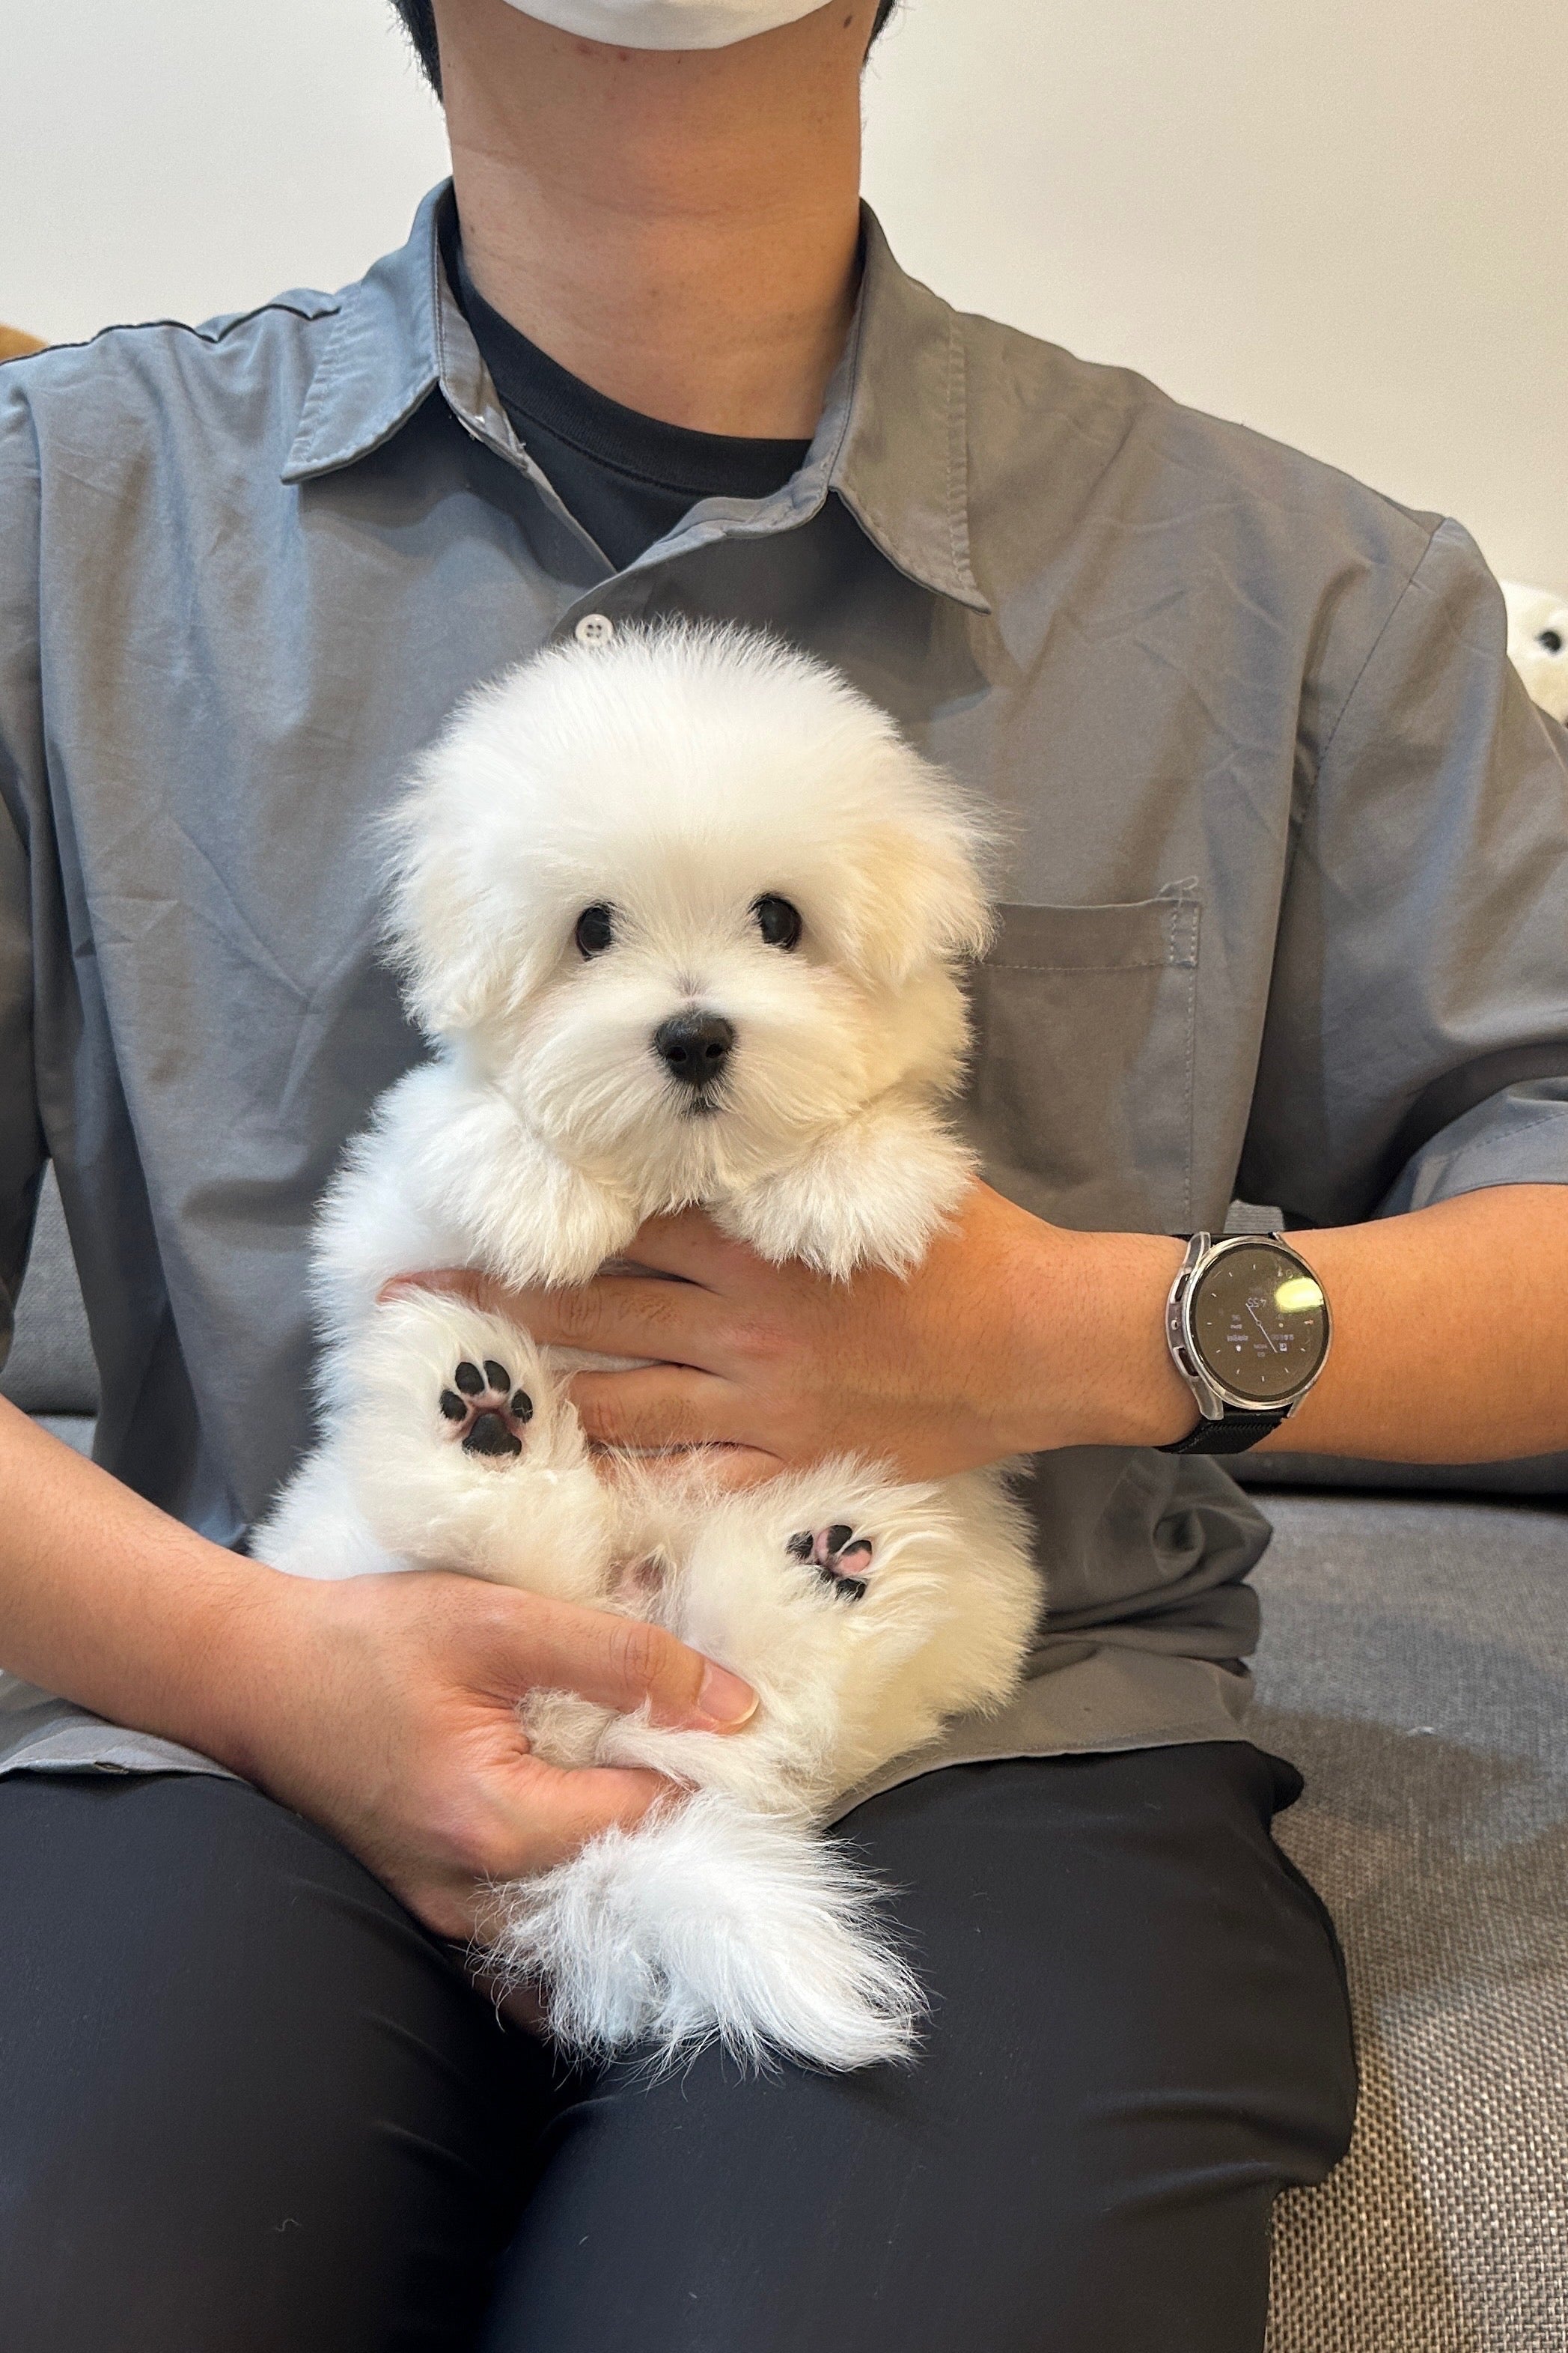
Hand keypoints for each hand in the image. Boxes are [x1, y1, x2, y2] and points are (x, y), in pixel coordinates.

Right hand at [224, 1566, 757, 1940]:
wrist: (247, 1673)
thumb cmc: (364, 1639)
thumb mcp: (502, 1620)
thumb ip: (622, 1659)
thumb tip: (731, 1704)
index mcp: (497, 1825)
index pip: (650, 1825)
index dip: (706, 1777)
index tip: (735, 1735)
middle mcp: (472, 1897)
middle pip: (623, 1893)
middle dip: (679, 1837)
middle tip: (709, 1773)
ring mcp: (444, 1917)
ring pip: (577, 1934)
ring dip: (633, 1884)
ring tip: (662, 1815)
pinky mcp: (428, 1908)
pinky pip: (524, 1947)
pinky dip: (575, 1918)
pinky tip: (601, 1869)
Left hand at [389, 1184, 1192, 1484]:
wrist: (1047, 1339)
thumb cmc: (974, 1248)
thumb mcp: (877, 1179)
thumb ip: (792, 1166)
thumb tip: (731, 1132)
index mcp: (754, 1239)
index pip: (621, 1223)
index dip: (536, 1219)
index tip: (459, 1210)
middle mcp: (738, 1319)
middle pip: (593, 1308)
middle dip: (494, 1302)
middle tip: (404, 1300)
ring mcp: (759, 1398)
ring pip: (621, 1396)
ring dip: (536, 1395)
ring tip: (459, 1399)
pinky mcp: (790, 1458)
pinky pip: (691, 1477)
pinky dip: (629, 1484)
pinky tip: (568, 1492)